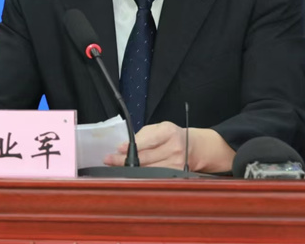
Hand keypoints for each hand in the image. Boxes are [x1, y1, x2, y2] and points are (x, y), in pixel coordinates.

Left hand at [103, 122, 234, 172]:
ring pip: (148, 170)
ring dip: (130, 170)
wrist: (195, 148)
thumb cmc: (173, 136)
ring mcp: (176, 164)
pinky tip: (131, 175)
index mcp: (169, 132)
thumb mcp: (160, 127)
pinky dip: (141, 176)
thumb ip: (144, 135)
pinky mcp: (175, 175)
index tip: (119, 148)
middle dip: (124, 160)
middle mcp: (174, 149)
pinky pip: (154, 177)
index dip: (132, 146)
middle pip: (145, 158)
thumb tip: (125, 146)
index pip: (148, 140)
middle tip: (109, 159)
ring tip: (115, 167)